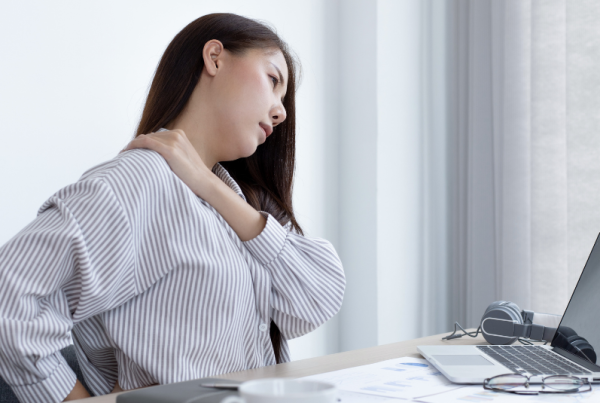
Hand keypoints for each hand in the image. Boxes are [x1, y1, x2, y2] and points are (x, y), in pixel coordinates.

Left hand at [121, 129, 265, 240]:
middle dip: (136, 145)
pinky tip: (125, 153)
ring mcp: (173, 141)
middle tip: (125, 156)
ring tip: (124, 156)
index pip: (154, 136)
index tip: (131, 153)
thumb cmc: (193, 177)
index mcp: (180, 135)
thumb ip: (171, 155)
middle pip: (148, 136)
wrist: (205, 184)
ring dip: (132, 146)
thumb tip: (153, 160)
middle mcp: (176, 134)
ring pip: (144, 139)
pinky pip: (145, 143)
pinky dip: (133, 146)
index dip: (141, 143)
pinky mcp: (170, 150)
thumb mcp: (182, 160)